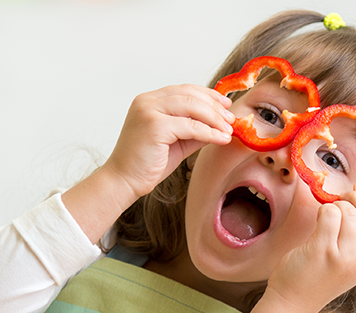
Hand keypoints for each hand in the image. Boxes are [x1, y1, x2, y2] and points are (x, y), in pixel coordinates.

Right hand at [101, 84, 234, 197]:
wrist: (124, 181)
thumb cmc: (148, 163)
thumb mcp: (177, 141)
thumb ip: (195, 129)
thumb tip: (221, 123)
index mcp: (150, 100)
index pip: (184, 89)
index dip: (208, 95)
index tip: (225, 104)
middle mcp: (147, 101)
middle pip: (190, 95)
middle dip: (215, 107)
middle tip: (231, 119)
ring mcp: (149, 111)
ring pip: (192, 106)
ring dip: (215, 118)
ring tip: (228, 130)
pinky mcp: (154, 126)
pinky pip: (190, 126)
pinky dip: (209, 132)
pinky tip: (220, 139)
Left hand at [266, 182, 355, 312]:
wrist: (293, 302)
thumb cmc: (315, 278)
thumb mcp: (346, 264)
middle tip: (341, 198)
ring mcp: (342, 257)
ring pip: (347, 212)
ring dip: (334, 206)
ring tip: (325, 215)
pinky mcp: (322, 250)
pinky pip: (329, 215)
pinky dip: (323, 210)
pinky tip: (317, 219)